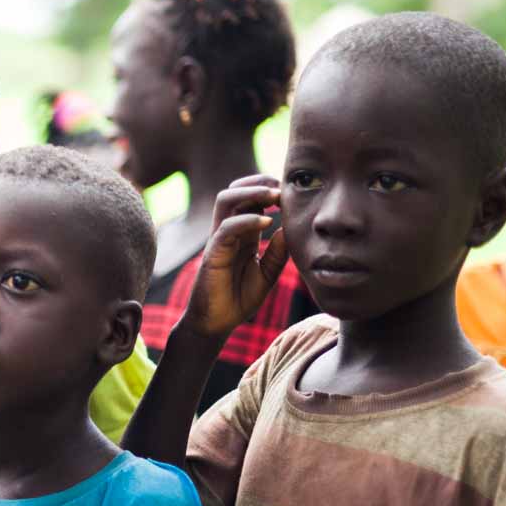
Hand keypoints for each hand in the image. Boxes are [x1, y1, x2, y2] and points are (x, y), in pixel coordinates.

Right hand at [181, 175, 290, 341]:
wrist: (216, 323)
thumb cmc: (239, 299)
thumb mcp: (268, 273)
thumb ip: (279, 252)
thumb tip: (291, 228)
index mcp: (242, 234)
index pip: (250, 198)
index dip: (269, 188)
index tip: (292, 190)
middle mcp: (228, 232)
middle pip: (235, 190)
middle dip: (259, 182)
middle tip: (284, 187)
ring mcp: (218, 240)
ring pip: (226, 200)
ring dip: (251, 192)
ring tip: (275, 196)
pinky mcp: (212, 254)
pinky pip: (226, 228)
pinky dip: (247, 220)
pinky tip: (268, 222)